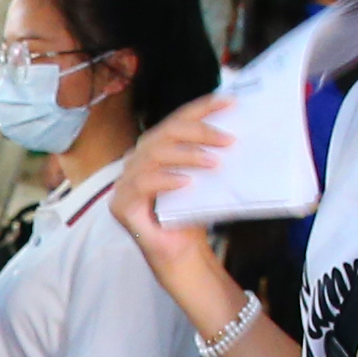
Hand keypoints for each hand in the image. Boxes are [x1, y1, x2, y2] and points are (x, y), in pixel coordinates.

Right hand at [109, 97, 236, 261]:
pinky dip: (166, 180)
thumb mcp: (205, 179)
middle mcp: (137, 160)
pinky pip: (141, 184)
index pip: (176, 120)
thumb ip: (210, 155)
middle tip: (228, 140)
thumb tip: (236, 132)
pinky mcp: (121, 204)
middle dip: (199, 131)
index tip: (229, 102)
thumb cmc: (192, 215)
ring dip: (187, 155)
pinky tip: (187, 183)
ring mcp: (126, 182)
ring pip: (153, 154)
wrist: (182, 254)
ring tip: (214, 163)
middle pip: (165, 132)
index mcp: (155, 149)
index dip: (202, 108)